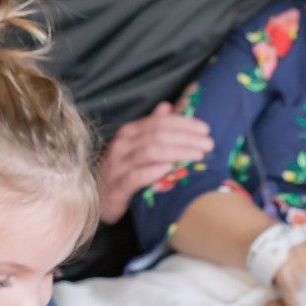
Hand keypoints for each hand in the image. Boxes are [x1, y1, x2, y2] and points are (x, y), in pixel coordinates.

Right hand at [97, 102, 213, 222]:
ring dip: (177, 152)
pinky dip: (153, 171)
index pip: (159, 122)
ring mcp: (117, 166)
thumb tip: (167, 107)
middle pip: (158, 135)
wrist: (97, 198)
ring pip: (150, 152)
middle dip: (186, 138)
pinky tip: (170, 169)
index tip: (205, 129)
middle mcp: (122, 145)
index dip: (184, 124)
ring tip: (198, 155)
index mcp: (128, 133)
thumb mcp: (134, 147)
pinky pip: (135, 176)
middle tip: (208, 144)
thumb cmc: (120, 171)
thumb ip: (151, 127)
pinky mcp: (116, 187)